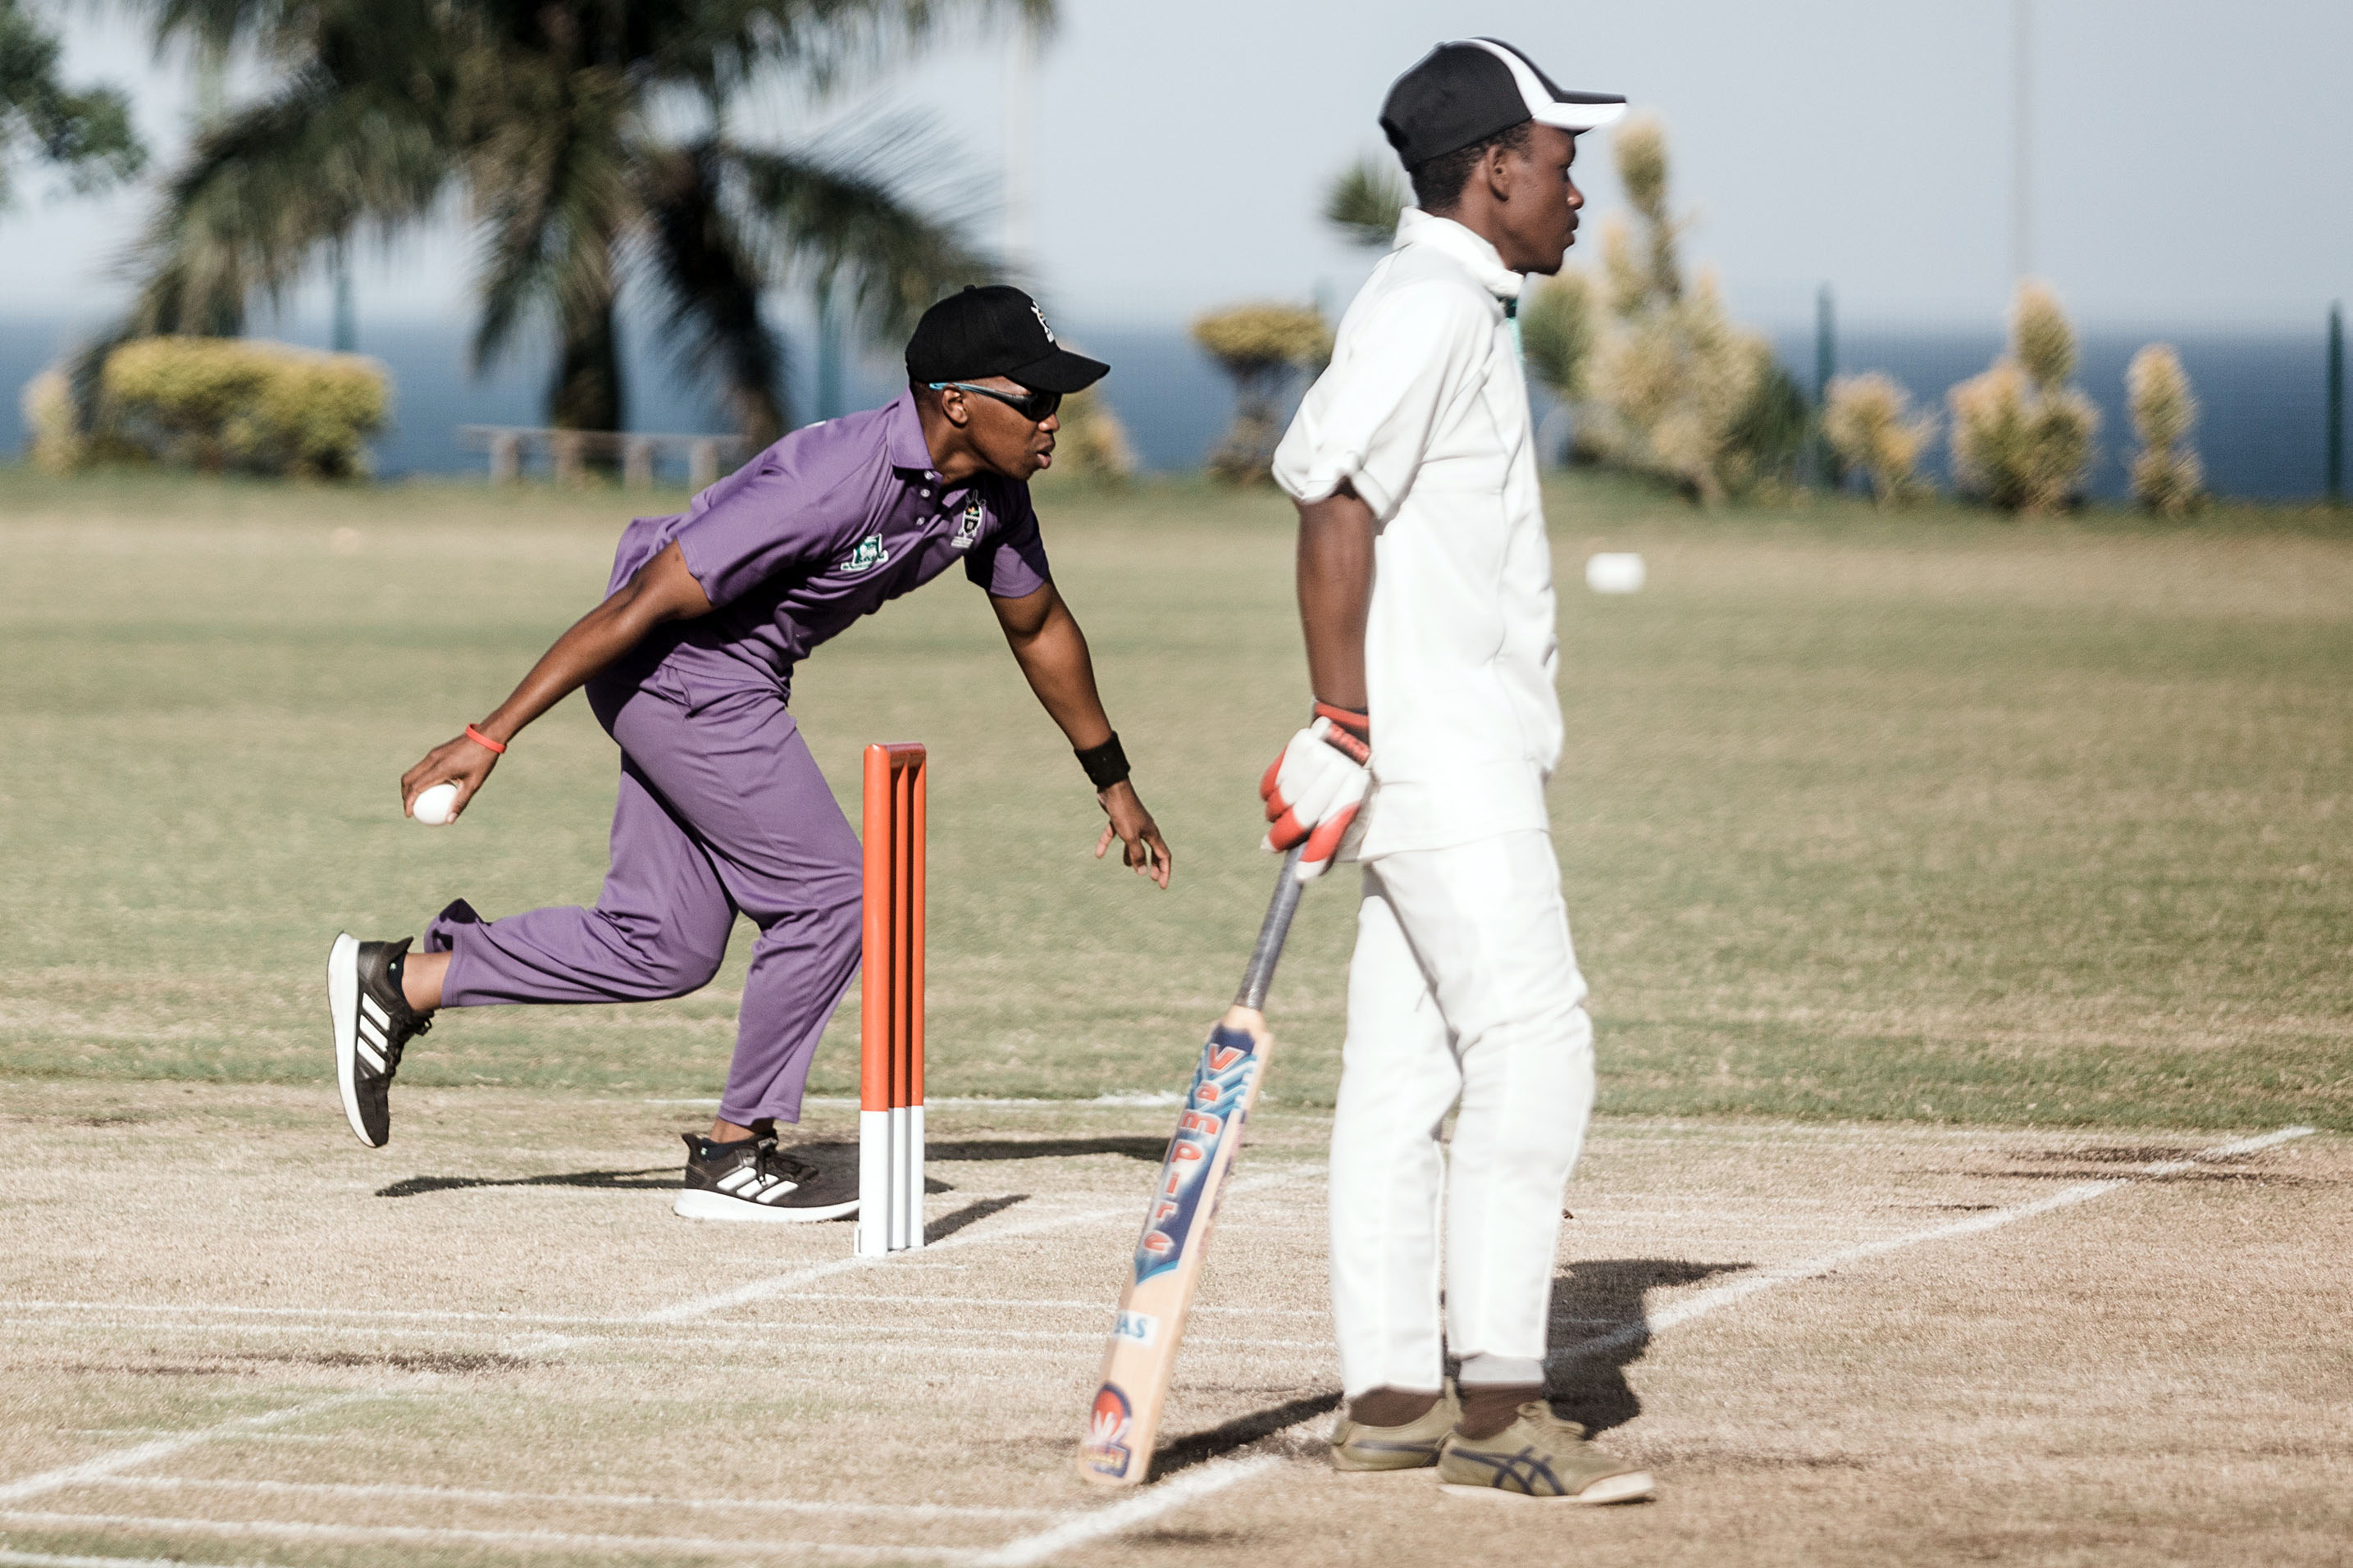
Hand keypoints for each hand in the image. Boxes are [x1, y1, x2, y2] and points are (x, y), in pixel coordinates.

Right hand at [400, 730, 501, 822]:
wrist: (487, 736)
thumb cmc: (483, 761)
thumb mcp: (474, 784)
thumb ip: (460, 802)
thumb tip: (449, 820)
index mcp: (440, 768)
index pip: (416, 787)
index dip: (409, 802)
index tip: (409, 814)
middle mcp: (432, 759)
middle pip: (408, 778)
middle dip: (404, 794)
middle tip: (410, 809)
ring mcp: (433, 754)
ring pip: (413, 771)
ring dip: (410, 785)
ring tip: (416, 800)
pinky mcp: (436, 751)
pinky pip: (422, 767)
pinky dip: (420, 778)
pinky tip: (430, 788)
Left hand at [1093, 779, 1172, 888]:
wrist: (1112, 788)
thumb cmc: (1124, 812)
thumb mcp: (1130, 836)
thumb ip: (1137, 854)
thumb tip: (1142, 872)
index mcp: (1152, 833)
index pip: (1164, 855)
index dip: (1164, 871)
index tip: (1162, 886)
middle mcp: (1145, 829)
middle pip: (1152, 850)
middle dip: (1153, 865)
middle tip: (1152, 878)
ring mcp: (1132, 823)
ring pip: (1134, 843)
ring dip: (1132, 855)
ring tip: (1129, 866)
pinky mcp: (1119, 819)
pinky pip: (1114, 834)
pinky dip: (1107, 843)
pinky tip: (1099, 853)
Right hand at [1260, 707, 1369, 881]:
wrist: (1353, 731)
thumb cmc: (1353, 780)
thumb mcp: (1357, 805)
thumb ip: (1334, 834)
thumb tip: (1303, 872)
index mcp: (1357, 793)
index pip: (1333, 829)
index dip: (1316, 857)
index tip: (1300, 876)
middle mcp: (1337, 774)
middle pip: (1300, 817)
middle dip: (1281, 838)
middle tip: (1269, 847)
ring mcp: (1316, 758)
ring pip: (1281, 800)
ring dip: (1275, 814)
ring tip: (1280, 815)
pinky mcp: (1299, 745)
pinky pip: (1271, 781)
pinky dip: (1269, 794)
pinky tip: (1278, 794)